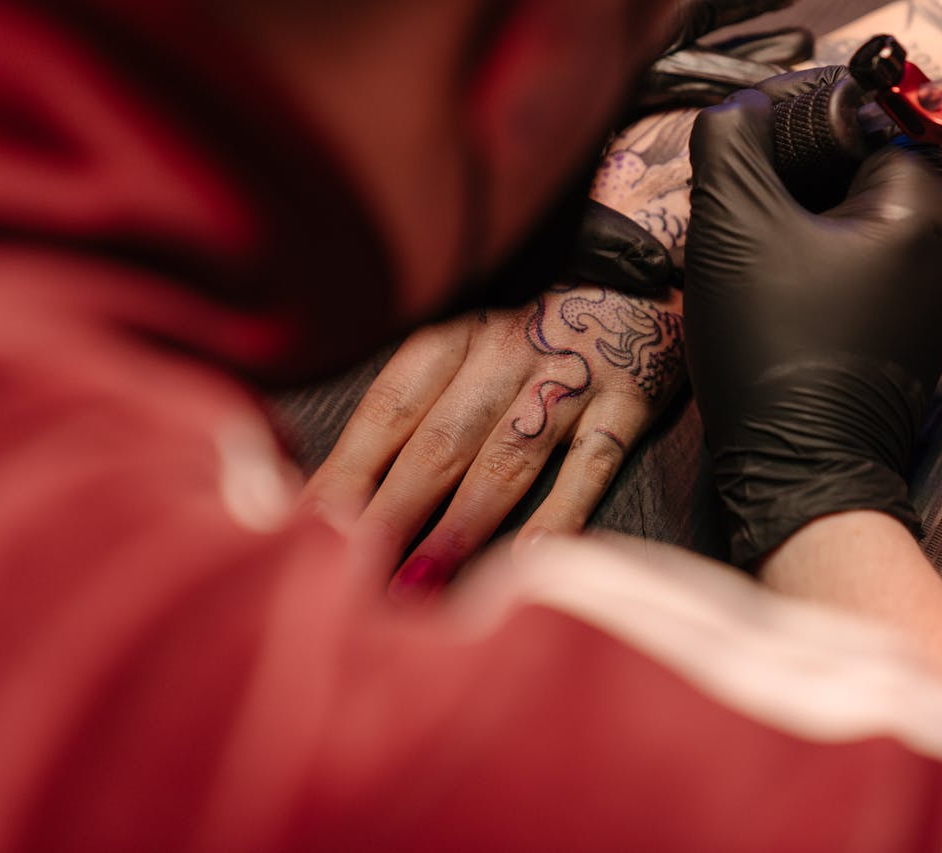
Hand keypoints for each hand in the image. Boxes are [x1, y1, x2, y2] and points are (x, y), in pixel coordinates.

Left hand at [307, 283, 684, 599]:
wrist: (639, 263)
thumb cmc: (534, 321)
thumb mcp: (469, 338)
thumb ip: (418, 402)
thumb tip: (340, 486)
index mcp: (451, 335)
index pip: (385, 412)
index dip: (345, 474)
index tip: (302, 531)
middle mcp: (502, 352)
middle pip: (436, 442)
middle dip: (388, 515)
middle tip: (347, 579)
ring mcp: (566, 376)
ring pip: (506, 456)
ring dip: (460, 523)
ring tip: (421, 583)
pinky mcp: (627, 399)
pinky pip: (591, 462)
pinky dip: (562, 511)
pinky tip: (529, 560)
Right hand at [684, 71, 941, 567]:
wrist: (802, 473)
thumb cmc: (774, 356)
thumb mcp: (731, 229)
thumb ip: (730, 144)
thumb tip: (738, 115)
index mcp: (925, 211)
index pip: (866, 124)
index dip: (799, 136)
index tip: (751, 172)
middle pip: (865, 172)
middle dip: (797, 187)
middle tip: (746, 222)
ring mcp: (941, 297)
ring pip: (862, 223)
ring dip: (804, 230)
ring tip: (757, 266)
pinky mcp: (917, 334)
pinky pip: (869, 270)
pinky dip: (823, 270)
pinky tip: (779, 300)